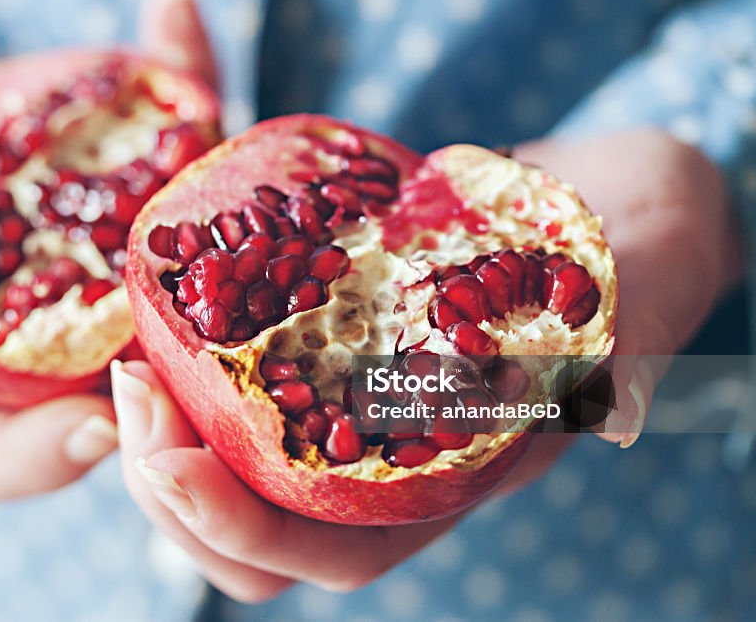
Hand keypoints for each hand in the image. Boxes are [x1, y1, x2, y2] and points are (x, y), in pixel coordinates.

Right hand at [0, 0, 218, 501]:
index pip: (0, 454)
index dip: (44, 459)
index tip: (98, 422)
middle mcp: (66, 330)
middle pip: (126, 403)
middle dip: (174, 395)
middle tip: (198, 345)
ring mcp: (122, 262)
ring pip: (190, 279)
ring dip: (218, 240)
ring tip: (215, 174)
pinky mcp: (153, 189)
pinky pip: (184, 151)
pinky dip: (188, 83)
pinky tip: (172, 19)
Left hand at [110, 129, 739, 600]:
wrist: (608, 204)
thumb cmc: (628, 255)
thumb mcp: (627, 296)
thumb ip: (608, 348)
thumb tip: (598, 408)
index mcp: (452, 476)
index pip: (334, 550)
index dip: (244, 529)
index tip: (172, 462)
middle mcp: (389, 454)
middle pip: (257, 527)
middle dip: (173, 483)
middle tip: (129, 391)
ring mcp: (355, 397)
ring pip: (238, 462)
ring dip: (167, 431)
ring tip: (127, 364)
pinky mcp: (333, 337)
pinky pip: (247, 373)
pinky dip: (195, 360)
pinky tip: (161, 309)